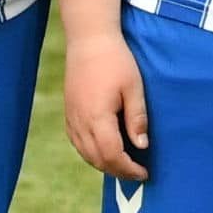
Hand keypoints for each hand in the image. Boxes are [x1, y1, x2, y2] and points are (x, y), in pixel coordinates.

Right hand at [63, 31, 149, 179]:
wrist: (89, 39)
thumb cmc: (115, 60)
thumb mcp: (133, 86)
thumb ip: (137, 117)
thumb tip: (142, 146)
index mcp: (97, 118)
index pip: (112, 156)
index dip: (128, 169)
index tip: (144, 173)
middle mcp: (80, 123)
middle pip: (97, 160)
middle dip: (118, 171)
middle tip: (136, 173)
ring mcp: (71, 118)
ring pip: (86, 154)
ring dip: (104, 164)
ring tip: (124, 164)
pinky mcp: (68, 113)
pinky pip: (78, 143)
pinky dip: (91, 153)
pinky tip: (104, 150)